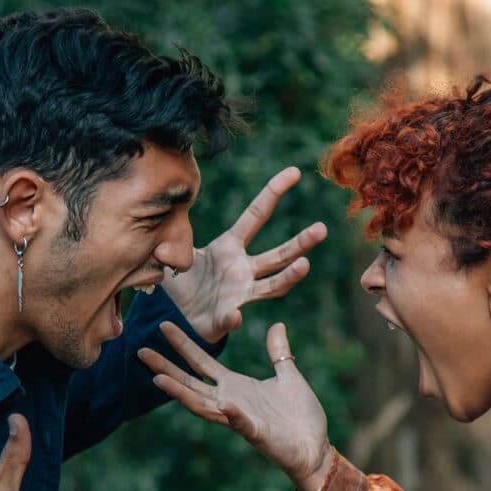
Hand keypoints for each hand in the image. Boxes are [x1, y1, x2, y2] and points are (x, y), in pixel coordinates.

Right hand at [138, 321, 331, 490]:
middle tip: (141, 351)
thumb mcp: (288, 375)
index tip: (164, 326)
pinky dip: (233, 414)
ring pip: (203, 405)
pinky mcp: (256, 434)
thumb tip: (277, 325)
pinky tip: (225, 404)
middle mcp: (230, 402)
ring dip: (181, 392)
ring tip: (158, 379)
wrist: (316, 449)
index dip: (183, 345)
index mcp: (236, 387)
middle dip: (167, 367)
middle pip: (190, 382)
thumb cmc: (301, 417)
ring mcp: (240, 419)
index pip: (202, 363)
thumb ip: (278, 352)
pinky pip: (242, 423)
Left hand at [163, 167, 326, 343]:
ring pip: (272, 285)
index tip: (294, 172)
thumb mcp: (177, 249)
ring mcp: (239, 294)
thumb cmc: (184, 278)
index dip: (273, 193)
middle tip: (322, 229)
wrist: (178, 314)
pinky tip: (234, 316)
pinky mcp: (225, 317)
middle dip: (301, 243)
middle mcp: (243, 269)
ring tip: (305, 265)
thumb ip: (176, 234)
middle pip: (278, 255)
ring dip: (289, 276)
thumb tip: (168, 213)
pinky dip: (231, 318)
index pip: (256, 215)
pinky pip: (229, 318)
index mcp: (230, 246)